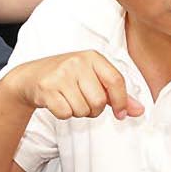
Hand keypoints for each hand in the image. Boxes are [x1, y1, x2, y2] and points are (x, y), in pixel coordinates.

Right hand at [7, 51, 144, 121]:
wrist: (31, 76)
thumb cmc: (68, 78)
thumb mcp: (94, 79)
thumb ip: (118, 94)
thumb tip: (139, 111)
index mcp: (93, 57)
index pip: (116, 81)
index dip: (121, 101)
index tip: (120, 114)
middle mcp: (77, 62)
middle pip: (99, 101)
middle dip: (95, 110)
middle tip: (85, 102)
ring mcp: (61, 74)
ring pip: (83, 110)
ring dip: (79, 112)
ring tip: (70, 100)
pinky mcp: (47, 88)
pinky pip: (66, 113)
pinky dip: (64, 114)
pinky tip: (58, 102)